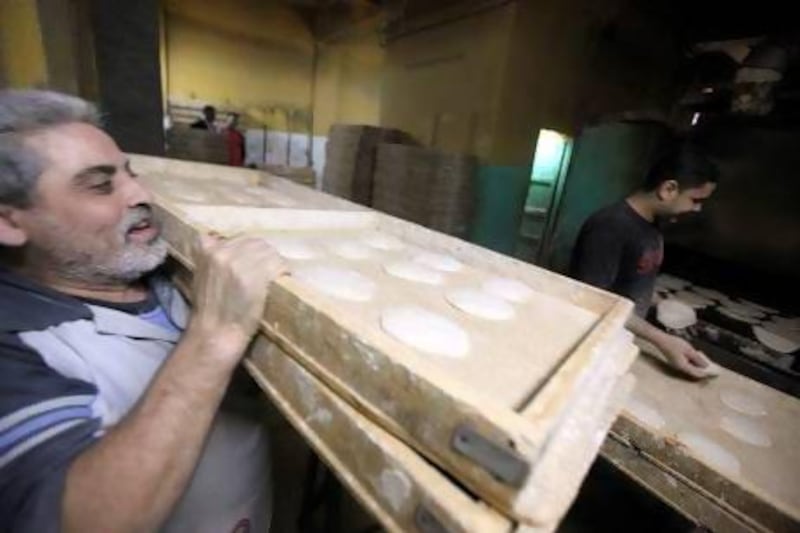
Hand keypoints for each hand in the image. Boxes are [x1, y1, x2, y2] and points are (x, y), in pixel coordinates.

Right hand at [188, 235, 286, 357]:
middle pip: (258, 243)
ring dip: (276, 264)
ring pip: (270, 252)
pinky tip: (283, 280)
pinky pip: (279, 265)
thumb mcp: (201, 275)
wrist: (214, 335)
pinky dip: (284, 272)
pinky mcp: (258, 277)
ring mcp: (241, 264)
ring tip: (277, 276)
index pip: (242, 238)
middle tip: (271, 271)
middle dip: (266, 256)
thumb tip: (215, 237)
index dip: (252, 251)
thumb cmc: (208, 310)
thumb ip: (211, 255)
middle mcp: (225, 252)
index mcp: (210, 249)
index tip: (257, 263)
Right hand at [656, 334, 715, 379]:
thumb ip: (698, 359)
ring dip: (699, 367)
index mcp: (683, 367)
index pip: (698, 374)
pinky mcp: (677, 362)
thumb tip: (706, 366)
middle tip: (713, 369)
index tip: (715, 373)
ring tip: (707, 363)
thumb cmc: (674, 343)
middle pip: (695, 373)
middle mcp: (680, 369)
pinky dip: (694, 364)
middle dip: (704, 371)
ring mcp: (678, 366)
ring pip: (691, 369)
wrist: (661, 340)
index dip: (707, 374)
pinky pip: (688, 365)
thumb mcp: (689, 350)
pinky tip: (697, 359)